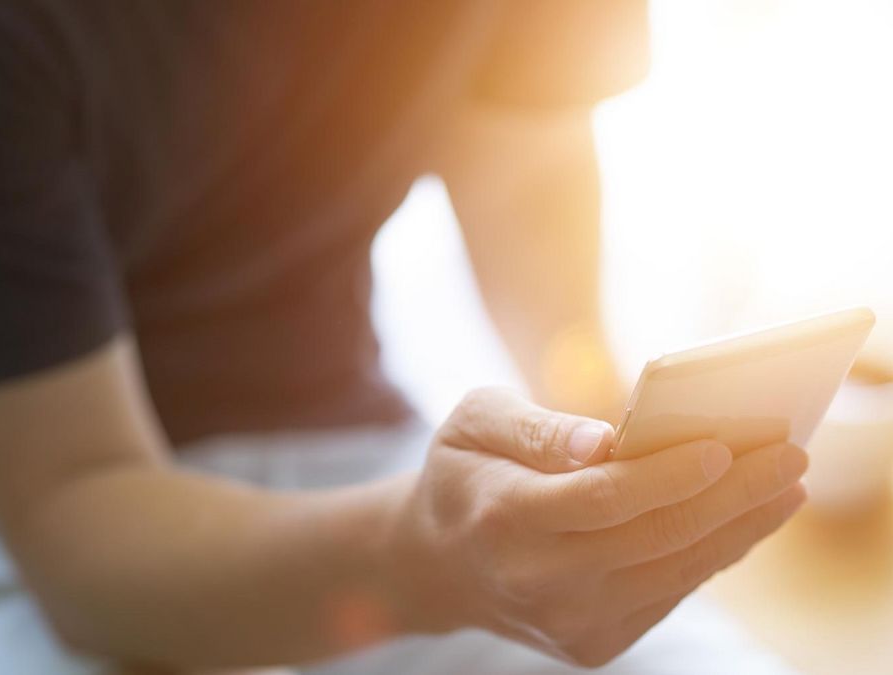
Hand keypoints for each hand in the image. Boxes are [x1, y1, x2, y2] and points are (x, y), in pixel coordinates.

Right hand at [381, 388, 806, 666]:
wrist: (439, 561)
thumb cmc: (466, 472)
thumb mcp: (474, 422)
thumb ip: (534, 427)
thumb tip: (603, 441)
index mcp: (502, 518)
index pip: (601, 499)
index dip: (667, 476)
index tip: (725, 446)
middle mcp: (536, 580)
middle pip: (653, 538)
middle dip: (731, 497)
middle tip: (789, 456)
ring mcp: (567, 621)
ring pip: (673, 572)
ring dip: (739, 529)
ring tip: (784, 487)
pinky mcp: (593, 643)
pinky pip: (668, 594)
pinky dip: (712, 556)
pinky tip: (743, 521)